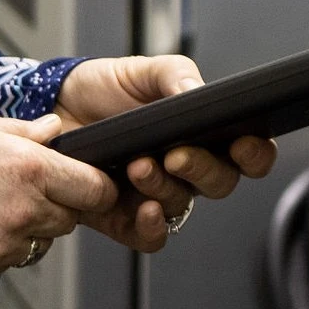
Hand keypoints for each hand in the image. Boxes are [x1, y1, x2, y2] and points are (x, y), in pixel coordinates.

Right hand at [0, 110, 121, 288]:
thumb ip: (23, 132)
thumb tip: (54, 129)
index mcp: (29, 169)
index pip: (95, 189)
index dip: (96, 187)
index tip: (91, 184)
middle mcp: (23, 211)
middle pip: (70, 219)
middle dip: (59, 207)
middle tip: (28, 193)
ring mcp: (2, 247)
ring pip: (39, 244)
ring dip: (27, 231)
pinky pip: (5, 263)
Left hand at [53, 55, 276, 255]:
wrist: (53, 107)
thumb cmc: (104, 88)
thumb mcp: (143, 70)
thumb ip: (176, 76)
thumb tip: (197, 95)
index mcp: (202, 133)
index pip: (246, 152)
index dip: (255, 153)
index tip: (243, 143)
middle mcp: (184, 168)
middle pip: (220, 183)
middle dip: (203, 169)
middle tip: (177, 153)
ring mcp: (155, 194)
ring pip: (181, 205)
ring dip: (164, 187)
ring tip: (138, 164)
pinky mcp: (123, 217)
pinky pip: (150, 238)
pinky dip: (151, 228)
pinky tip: (143, 208)